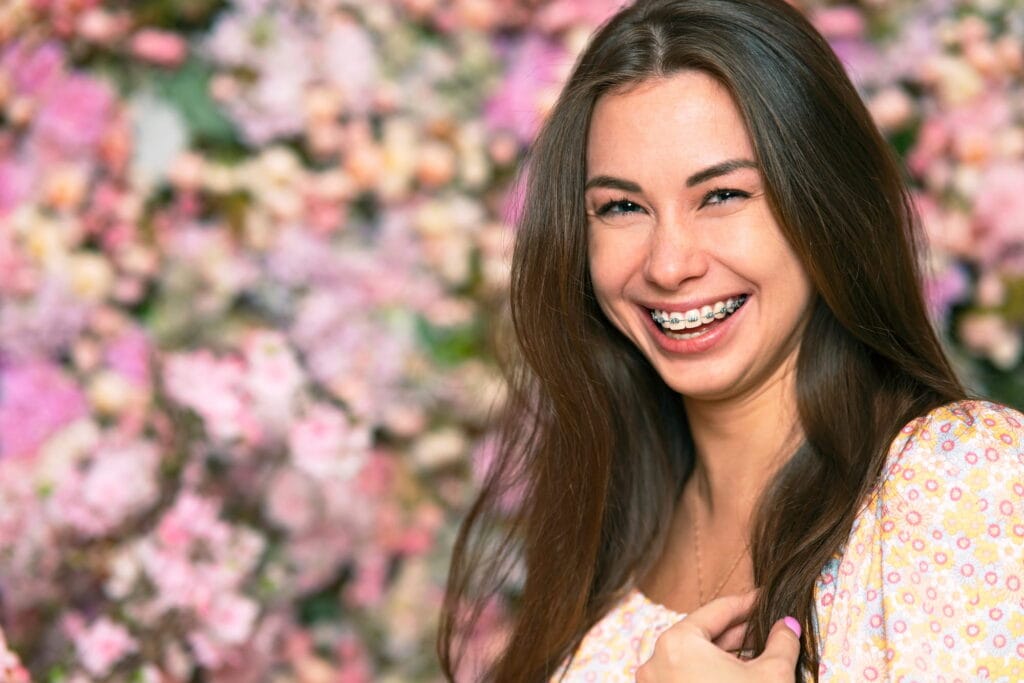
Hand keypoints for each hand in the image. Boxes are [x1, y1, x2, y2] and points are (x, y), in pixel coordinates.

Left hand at [635, 591, 801, 682]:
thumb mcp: (772, 675)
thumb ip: (781, 642)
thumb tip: (788, 624)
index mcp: (677, 643)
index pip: (716, 611)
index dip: (745, 603)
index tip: (763, 597)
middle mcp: (656, 661)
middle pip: (701, 634)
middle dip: (736, 631)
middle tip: (765, 625)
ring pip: (693, 659)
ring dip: (724, 654)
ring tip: (757, 652)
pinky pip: (686, 679)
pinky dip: (709, 674)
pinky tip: (739, 676)